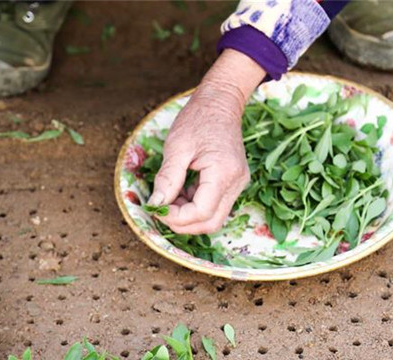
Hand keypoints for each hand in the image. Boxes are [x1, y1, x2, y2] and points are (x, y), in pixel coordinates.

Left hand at [148, 50, 265, 234]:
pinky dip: (194, 208)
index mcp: (223, 173)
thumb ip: (167, 179)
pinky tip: (180, 194)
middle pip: (210, 223)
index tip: (157, 209)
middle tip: (162, 211)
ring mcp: (237, 185)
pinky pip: (214, 207)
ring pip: (212, 219)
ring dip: (188, 217)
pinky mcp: (232, 185)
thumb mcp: (177, 147)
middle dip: (183, 224)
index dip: (176, 218)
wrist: (221, 102)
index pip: (201, 213)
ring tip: (170, 200)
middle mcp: (235, 184)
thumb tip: (156, 204)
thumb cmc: (198, 119)